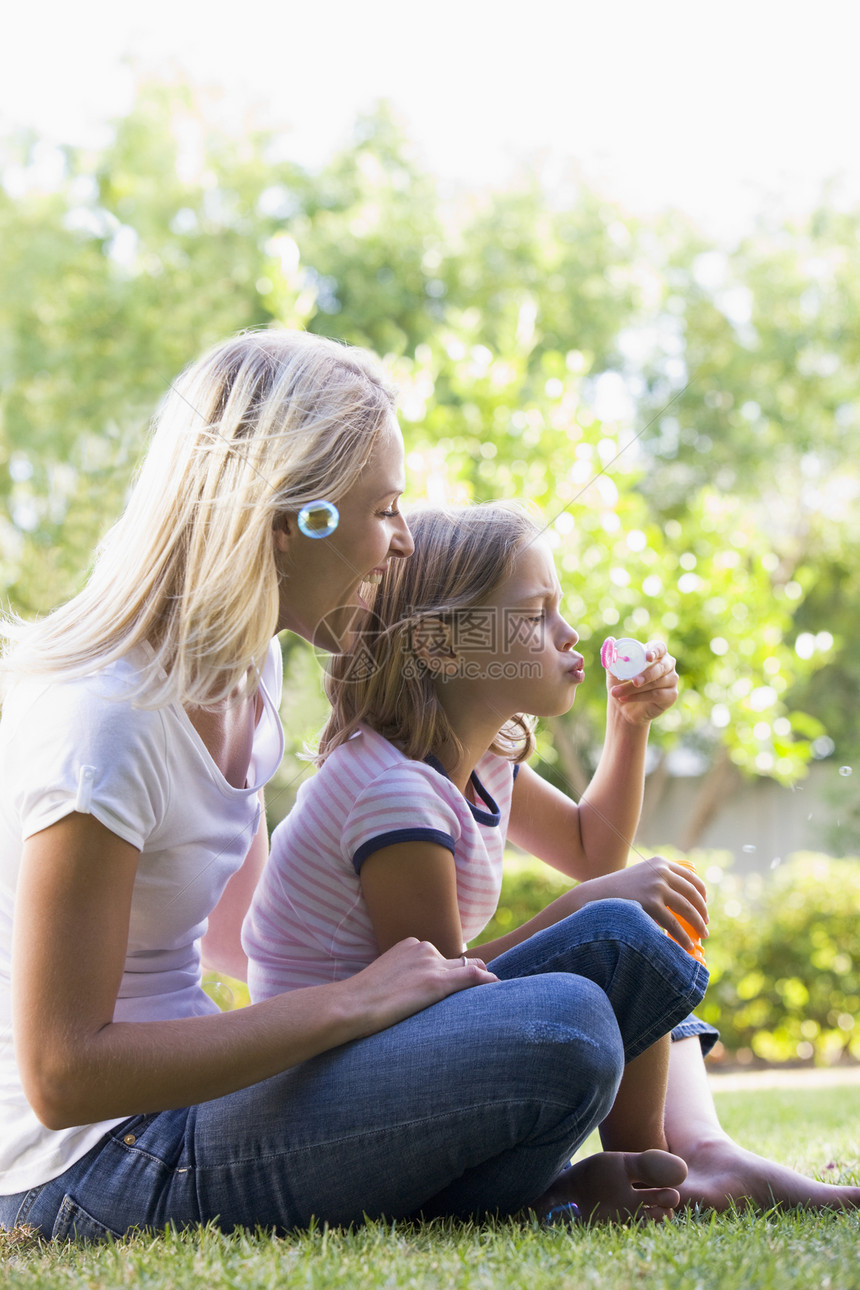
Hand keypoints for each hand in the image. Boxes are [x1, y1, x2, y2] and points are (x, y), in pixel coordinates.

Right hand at [340, 938, 497, 1036]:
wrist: (352, 1005)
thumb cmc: (361, 1000)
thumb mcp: (384, 979)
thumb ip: (401, 978)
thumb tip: (407, 992)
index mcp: (410, 946)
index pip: (439, 958)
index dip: (451, 972)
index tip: (458, 985)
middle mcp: (424, 949)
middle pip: (456, 962)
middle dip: (467, 975)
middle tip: (479, 993)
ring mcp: (432, 964)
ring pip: (468, 969)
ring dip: (478, 982)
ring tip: (490, 996)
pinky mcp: (438, 982)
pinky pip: (472, 976)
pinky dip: (487, 981)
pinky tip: (497, 986)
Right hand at [579, 856, 707, 952]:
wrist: (595, 896)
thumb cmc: (618, 891)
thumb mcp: (640, 877)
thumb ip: (659, 881)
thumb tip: (682, 903)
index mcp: (661, 863)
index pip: (691, 878)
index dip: (702, 894)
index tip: (704, 906)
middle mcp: (661, 871)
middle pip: (692, 893)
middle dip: (702, 911)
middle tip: (705, 924)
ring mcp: (656, 886)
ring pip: (687, 908)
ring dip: (698, 924)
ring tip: (703, 935)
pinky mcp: (650, 903)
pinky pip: (674, 924)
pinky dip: (683, 936)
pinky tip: (687, 945)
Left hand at [607, 640, 677, 725]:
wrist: (624, 709)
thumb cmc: (621, 685)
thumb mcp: (614, 671)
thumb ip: (613, 656)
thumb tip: (610, 640)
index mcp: (656, 654)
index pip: (660, 647)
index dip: (655, 651)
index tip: (647, 656)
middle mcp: (667, 665)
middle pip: (661, 667)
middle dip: (646, 675)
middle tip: (634, 681)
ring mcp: (671, 680)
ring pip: (656, 683)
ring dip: (634, 689)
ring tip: (616, 693)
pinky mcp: (672, 695)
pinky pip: (657, 694)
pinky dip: (639, 697)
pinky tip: (625, 698)